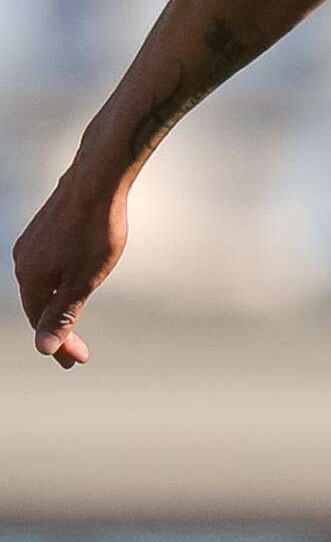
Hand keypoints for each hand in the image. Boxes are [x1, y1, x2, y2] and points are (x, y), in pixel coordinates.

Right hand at [12, 168, 128, 368]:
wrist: (97, 178)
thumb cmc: (95, 229)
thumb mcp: (84, 278)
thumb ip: (64, 313)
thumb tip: (43, 348)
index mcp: (29, 277)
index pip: (41, 322)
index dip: (60, 345)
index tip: (77, 362)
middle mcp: (23, 260)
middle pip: (38, 305)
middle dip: (57, 330)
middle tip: (77, 353)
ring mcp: (33, 242)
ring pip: (42, 284)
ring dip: (57, 306)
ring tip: (72, 322)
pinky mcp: (46, 228)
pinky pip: (47, 265)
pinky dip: (59, 282)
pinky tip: (70, 283)